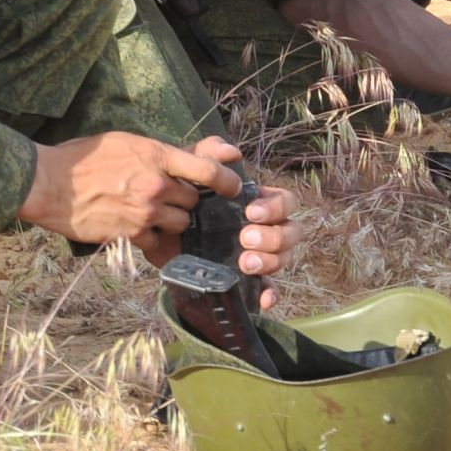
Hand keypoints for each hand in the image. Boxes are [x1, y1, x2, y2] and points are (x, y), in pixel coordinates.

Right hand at [17, 132, 300, 306]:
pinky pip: (157, 243)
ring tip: (156, 215)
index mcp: (156, 155)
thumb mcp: (125, 142)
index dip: (227, 181)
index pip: (207, 169)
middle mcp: (156, 184)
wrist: (49, 184)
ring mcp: (144, 212)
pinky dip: (155, 241)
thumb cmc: (83, 157)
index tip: (233, 187)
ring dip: (174, 222)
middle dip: (189, 202)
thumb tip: (180, 160)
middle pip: (194, 201)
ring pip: (180, 224)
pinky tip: (142, 232)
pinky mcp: (129, 234)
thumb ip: (156, 154)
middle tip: (176, 200)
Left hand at [183, 136, 302, 307]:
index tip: (251, 212)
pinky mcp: (248, 279)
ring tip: (245, 262)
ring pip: (285, 258)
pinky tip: (263, 298)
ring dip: (272, 261)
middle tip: (245, 238)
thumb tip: (231, 153)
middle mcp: (265, 229)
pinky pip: (270, 288)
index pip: (286, 202)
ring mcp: (260, 255)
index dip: (276, 207)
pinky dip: (271, 294)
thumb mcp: (190, 171)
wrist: (158, 229)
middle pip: (292, 232)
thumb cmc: (182, 197)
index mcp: (259, 202)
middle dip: (274, 237)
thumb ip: (208, 154)